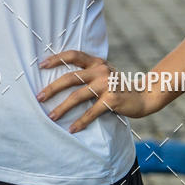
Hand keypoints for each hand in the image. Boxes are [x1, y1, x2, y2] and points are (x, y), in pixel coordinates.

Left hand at [37, 50, 163, 132]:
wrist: (145, 96)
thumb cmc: (119, 87)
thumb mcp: (105, 73)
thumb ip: (89, 73)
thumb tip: (62, 80)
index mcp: (97, 62)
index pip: (73, 55)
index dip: (56, 58)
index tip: (41, 65)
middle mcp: (101, 70)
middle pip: (71, 77)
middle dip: (52, 88)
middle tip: (39, 97)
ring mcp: (107, 84)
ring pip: (78, 96)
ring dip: (62, 108)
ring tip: (51, 116)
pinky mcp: (112, 99)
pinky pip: (91, 112)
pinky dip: (81, 122)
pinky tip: (72, 129)